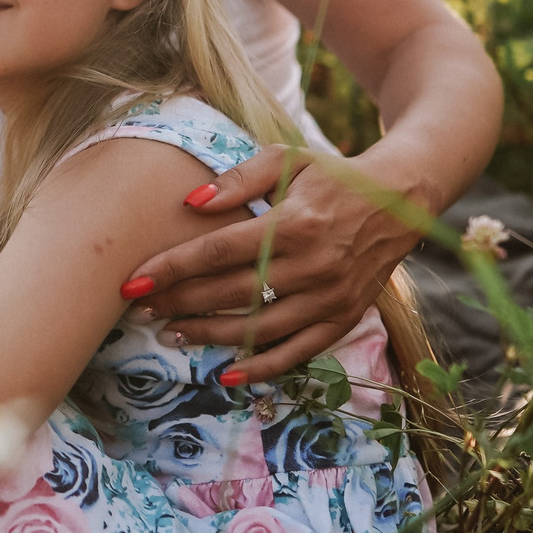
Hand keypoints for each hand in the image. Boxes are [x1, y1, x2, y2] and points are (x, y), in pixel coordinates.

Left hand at [121, 149, 430, 381]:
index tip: (132, 281)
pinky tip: (228, 372)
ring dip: (210, 334)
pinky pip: (298, 352)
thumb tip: (190, 204)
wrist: (400, 201)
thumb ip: (239, 180)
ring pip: (258, 327)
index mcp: (295, 223)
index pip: (218, 252)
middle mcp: (313, 266)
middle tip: (140, 308)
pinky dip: (263, 367)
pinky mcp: (344, 319)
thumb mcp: (289, 160)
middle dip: (179, 302)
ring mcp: (330, 298)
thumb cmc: (333, 176)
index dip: (171, 267)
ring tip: (172, 332)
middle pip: (231, 292)